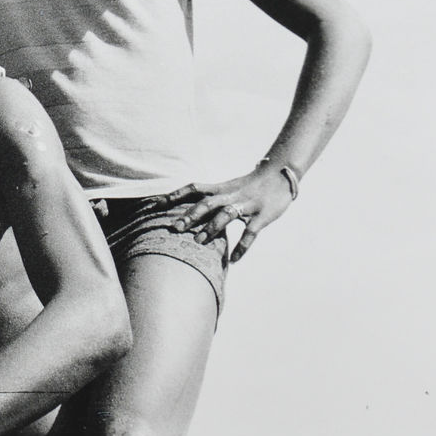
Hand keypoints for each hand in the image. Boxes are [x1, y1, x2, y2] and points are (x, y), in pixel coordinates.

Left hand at [161, 163, 296, 261]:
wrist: (280, 175)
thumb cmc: (249, 185)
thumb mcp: (227, 187)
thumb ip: (209, 197)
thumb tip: (185, 209)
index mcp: (220, 188)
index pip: (193, 188)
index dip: (174, 195)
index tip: (155, 204)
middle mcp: (231, 195)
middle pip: (207, 203)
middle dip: (190, 215)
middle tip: (175, 227)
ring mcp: (247, 205)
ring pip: (226, 215)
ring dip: (212, 228)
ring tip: (198, 242)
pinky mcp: (262, 216)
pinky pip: (251, 233)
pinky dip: (242, 246)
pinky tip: (233, 260)